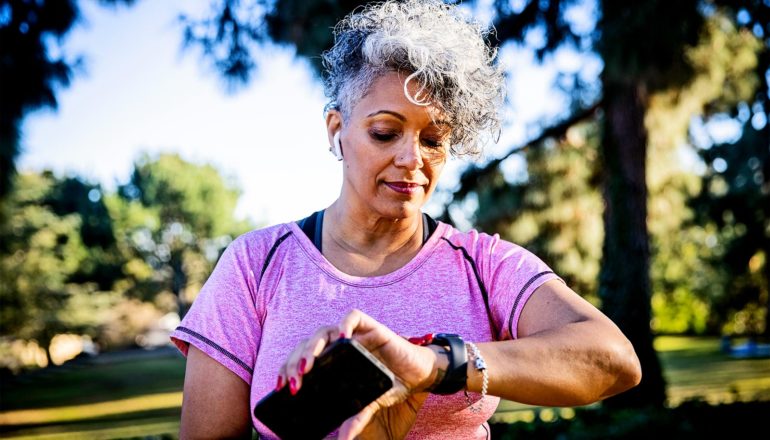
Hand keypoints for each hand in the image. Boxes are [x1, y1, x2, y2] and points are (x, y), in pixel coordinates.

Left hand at [276, 309, 439, 439]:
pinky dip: (344, 325)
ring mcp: (354, 334)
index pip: (302, 360)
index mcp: (332, 360)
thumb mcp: (369, 403)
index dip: (288, 370)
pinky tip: (341, 338)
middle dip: (296, 363)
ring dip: (312, 347)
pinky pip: (353, 317)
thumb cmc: (390, 385)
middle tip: (293, 384)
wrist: (418, 374)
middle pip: (308, 345)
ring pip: (323, 331)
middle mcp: (339, 345)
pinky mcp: (371, 326)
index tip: (281, 388)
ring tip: (308, 366)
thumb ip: (355, 418)